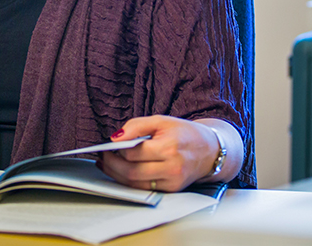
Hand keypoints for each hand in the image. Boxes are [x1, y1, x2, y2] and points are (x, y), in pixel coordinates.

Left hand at [96, 115, 219, 191]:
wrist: (209, 150)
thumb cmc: (183, 133)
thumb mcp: (161, 120)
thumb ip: (136, 125)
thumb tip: (115, 137)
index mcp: (169, 147)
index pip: (134, 152)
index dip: (117, 150)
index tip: (107, 145)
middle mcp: (172, 168)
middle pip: (131, 171)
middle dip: (112, 165)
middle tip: (102, 157)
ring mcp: (172, 182)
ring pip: (135, 184)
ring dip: (116, 175)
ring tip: (107, 165)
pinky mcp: (171, 191)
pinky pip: (143, 188)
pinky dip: (128, 182)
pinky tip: (121, 172)